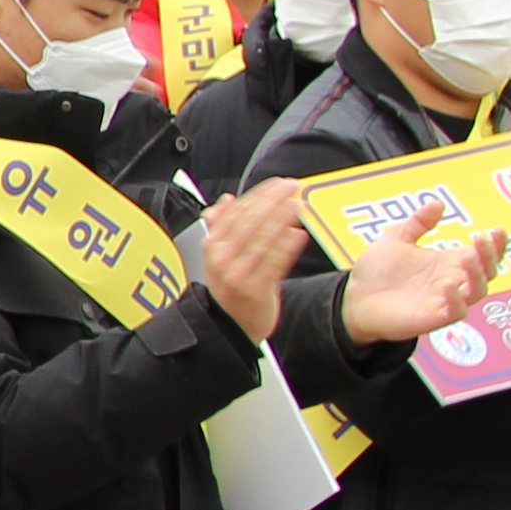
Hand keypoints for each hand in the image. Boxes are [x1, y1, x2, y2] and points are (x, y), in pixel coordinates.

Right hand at [199, 179, 311, 342]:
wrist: (229, 326)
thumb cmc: (228, 288)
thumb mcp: (215, 256)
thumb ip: (219, 227)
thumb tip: (225, 201)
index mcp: (212, 246)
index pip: (236, 213)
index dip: (258, 195)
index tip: (277, 183)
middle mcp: (223, 259)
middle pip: (250, 222)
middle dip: (273, 200)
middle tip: (292, 186)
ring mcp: (239, 275)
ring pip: (264, 239)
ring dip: (283, 219)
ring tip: (298, 204)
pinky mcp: (256, 290)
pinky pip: (275, 264)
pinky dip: (287, 247)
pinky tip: (298, 234)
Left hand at [335, 220, 504, 347]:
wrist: (353, 298)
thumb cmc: (377, 272)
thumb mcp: (396, 239)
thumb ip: (418, 222)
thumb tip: (437, 204)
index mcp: (448, 262)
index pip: (482, 254)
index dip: (495, 244)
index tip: (497, 230)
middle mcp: (452, 281)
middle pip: (487, 271)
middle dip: (490, 255)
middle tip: (481, 239)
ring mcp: (445, 300)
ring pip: (477, 291)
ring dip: (478, 274)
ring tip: (469, 256)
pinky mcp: (433, 318)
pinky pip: (456, 312)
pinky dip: (457, 299)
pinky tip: (449, 284)